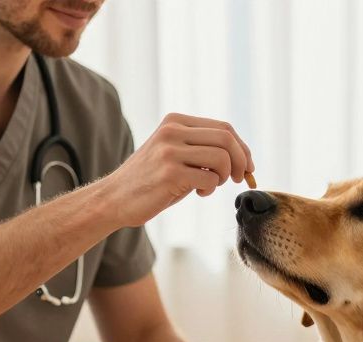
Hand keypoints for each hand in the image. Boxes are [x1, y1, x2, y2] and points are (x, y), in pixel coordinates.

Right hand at [100, 112, 254, 227]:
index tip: (248, 167)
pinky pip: (210, 179)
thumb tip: (242, 156)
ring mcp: (170, 151)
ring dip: (225, 176)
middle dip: (242, 162)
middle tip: (238, 179)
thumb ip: (201, 148)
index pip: (224, 128)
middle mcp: (172, 131)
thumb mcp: (174, 154)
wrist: (114, 199)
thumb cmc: (150, 181)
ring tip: (211, 186)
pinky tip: (198, 193)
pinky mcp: (170, 173)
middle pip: (227, 139)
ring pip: (222, 158)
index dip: (243, 148)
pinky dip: (211, 189)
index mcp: (175, 122)